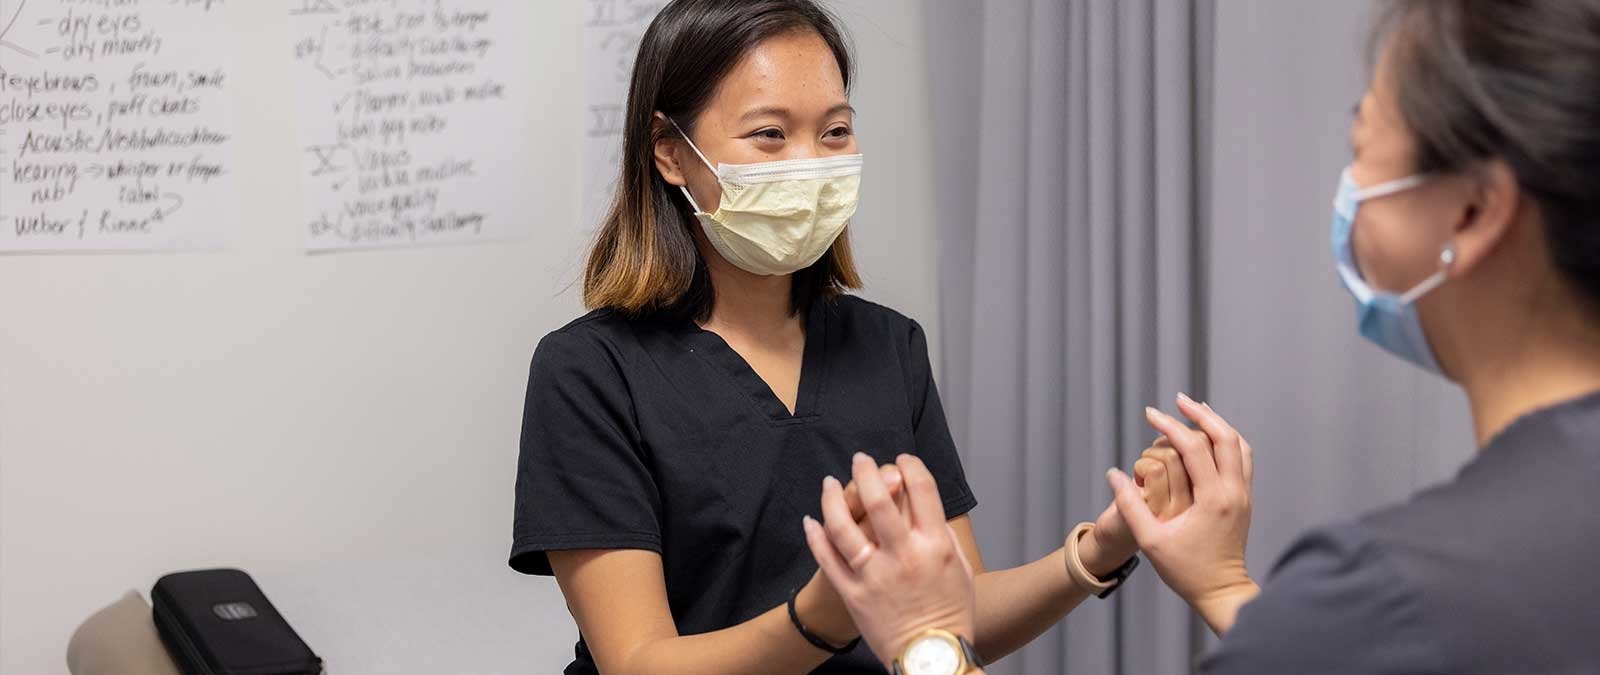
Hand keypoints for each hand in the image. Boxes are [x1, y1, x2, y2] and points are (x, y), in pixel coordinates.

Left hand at [803, 453, 975, 670]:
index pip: (922, 490)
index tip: (902, 459)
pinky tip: (811, 520)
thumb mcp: (962, 570)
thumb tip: (927, 508)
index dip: (910, 466)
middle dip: (868, 471)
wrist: (930, 658)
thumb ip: (944, 536)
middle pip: (879, 500)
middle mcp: (903, 556)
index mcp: (934, 546)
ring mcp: (875, 575)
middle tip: (861, 459)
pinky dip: (816, 537)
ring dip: (834, 498)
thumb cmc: (950, 615)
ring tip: (830, 483)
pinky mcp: (854, 593)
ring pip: (845, 526)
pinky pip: (828, 559)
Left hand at [1082, 439, 1193, 574]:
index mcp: (1206, 497)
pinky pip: (1153, 469)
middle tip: (1155, 455)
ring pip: (1172, 456)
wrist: (1117, 540)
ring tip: (1146, 468)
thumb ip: (1187, 462)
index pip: (1210, 453)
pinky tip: (1137, 479)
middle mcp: (1197, 505)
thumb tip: (1191, 430)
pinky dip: (1141, 464)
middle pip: (1195, 449)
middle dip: (1171, 440)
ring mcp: (1177, 509)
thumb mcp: (1175, 483)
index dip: (1187, 440)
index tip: (1169, 449)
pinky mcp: (1155, 511)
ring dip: (1153, 452)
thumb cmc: (1145, 508)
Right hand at [1107, 393, 1257, 633]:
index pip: (1193, 447)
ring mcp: (1244, 495)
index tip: (1150, 414)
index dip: (1169, 426)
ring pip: (1239, 445)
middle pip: (1225, 436)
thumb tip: (1113, 474)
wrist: (1222, 593)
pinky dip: (1227, 440)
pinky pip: (1242, 459)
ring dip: (1218, 424)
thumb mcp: (1150, 541)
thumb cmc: (1186, 571)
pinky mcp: (1245, 501)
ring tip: (1195, 411)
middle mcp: (1234, 491)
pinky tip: (1209, 438)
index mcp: (1213, 499)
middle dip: (1200, 414)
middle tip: (1177, 400)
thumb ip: (1130, 506)